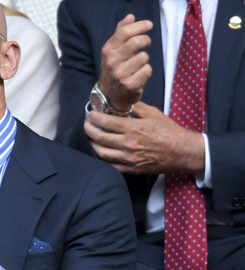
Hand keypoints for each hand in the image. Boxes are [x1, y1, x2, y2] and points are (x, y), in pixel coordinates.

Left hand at [85, 102, 205, 174]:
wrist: (183, 152)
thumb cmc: (170, 132)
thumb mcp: (153, 113)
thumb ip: (136, 106)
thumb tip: (122, 100)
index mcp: (133, 128)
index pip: (106, 122)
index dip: (94, 117)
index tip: (91, 114)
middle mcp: (129, 144)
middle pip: (99, 137)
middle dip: (89, 129)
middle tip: (86, 124)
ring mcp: (129, 158)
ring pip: (101, 152)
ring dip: (92, 144)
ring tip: (91, 137)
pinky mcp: (131, 169)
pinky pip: (110, 165)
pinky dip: (102, 158)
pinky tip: (99, 151)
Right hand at [98, 14, 153, 110]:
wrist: (110, 95)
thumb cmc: (115, 68)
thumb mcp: (113, 50)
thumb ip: (121, 33)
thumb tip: (130, 16)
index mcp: (107, 51)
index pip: (124, 32)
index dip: (140, 26)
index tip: (149, 25)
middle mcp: (111, 62)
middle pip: (136, 42)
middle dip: (145, 40)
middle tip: (147, 42)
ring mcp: (120, 74)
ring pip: (144, 57)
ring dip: (144, 59)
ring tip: (138, 64)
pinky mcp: (130, 85)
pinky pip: (147, 70)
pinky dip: (146, 71)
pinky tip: (139, 74)